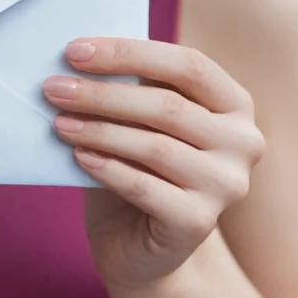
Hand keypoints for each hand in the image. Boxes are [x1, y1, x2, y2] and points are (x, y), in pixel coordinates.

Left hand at [43, 37, 265, 291]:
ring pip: (155, 146)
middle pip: (168, 106)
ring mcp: (227, 185)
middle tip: (54, 88)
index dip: (129, 53)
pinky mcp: (199, 222)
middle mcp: (243, 143)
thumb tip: (80, 55)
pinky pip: (145, 187)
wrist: (142, 246)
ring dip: (99, 130)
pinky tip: (79, 156)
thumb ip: (128, 88)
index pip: (188, 65)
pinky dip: (107, 168)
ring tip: (59, 122)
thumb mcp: (138, 121)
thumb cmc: (138, 168)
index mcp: (235, 104)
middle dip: (102, 93)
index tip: (74, 50)